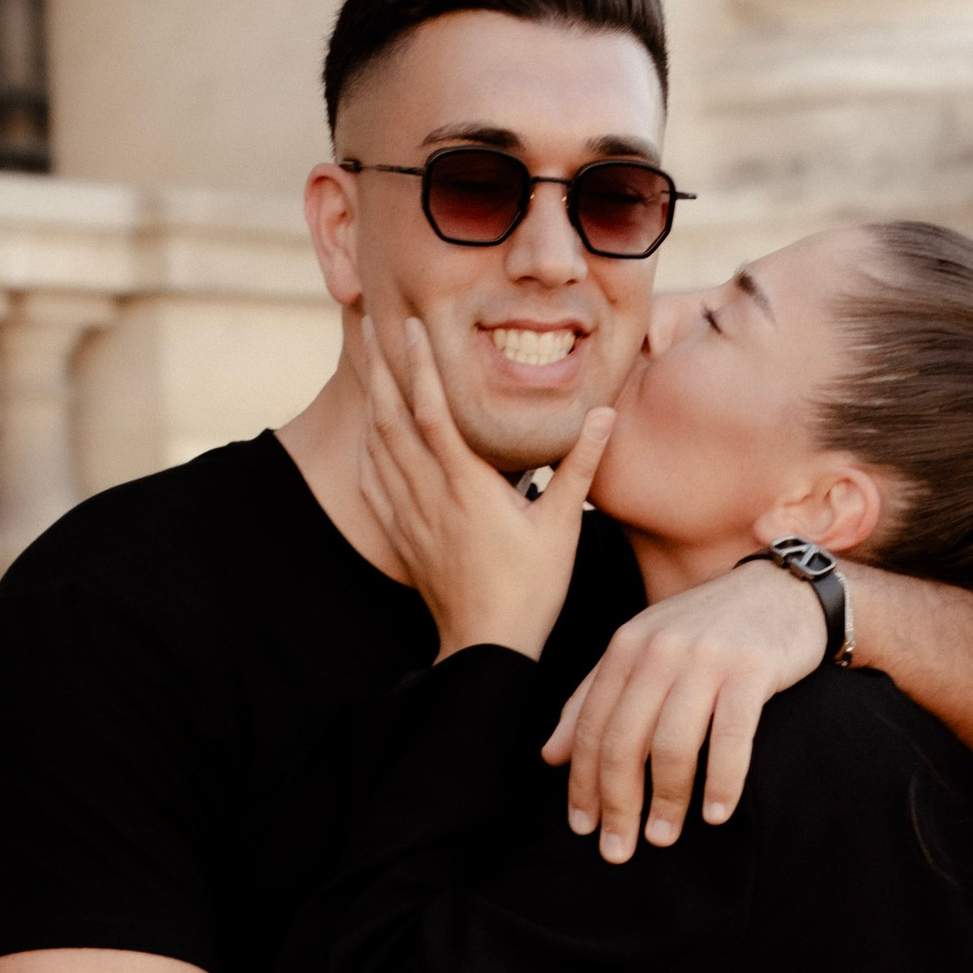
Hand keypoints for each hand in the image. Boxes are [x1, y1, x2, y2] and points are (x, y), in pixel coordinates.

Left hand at [350, 307, 611, 663]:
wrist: (487, 648)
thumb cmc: (531, 590)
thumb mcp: (563, 526)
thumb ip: (581, 465)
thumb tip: (605, 413)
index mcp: (467, 487)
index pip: (433, 411)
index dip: (419, 364)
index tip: (409, 325)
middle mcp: (429, 496)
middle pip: (391, 418)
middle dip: (380, 367)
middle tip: (368, 323)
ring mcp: (409, 517)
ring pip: (377, 446)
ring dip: (371, 399)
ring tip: (367, 362)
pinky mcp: (401, 537)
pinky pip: (372, 483)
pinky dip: (367, 448)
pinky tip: (368, 432)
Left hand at [545, 564, 823, 861]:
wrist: (782, 591)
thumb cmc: (707, 630)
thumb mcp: (643, 651)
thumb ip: (595, 697)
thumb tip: (550, 756)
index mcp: (626, 647)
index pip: (590, 727)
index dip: (582, 783)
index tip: (582, 828)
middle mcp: (659, 651)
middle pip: (624, 742)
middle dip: (618, 804)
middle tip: (618, 850)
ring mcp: (706, 660)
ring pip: (673, 745)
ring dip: (667, 801)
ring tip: (663, 837)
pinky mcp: (752, 671)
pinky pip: (731, 738)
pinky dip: (722, 782)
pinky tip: (717, 814)